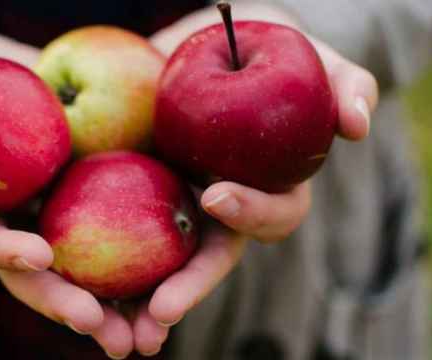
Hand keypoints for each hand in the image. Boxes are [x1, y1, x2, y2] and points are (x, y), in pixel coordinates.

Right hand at [0, 24, 117, 352]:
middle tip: (96, 324)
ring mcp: (54, 217)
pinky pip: (116, 238)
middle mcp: (13, 225)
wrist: (3, 65)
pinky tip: (170, 288)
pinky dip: (140, 266)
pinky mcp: (91, 203)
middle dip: (62, 302)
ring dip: (109, 307)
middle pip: (35, 275)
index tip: (39, 254)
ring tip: (142, 336)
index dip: (4, 252)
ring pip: (80, 271)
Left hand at [121, 4, 378, 356]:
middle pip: (209, 260)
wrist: (195, 46)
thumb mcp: (300, 53)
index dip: (251, 211)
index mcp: (264, 183)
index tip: (214, 194)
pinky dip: (100, 270)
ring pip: (164, 267)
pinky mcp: (131, 196)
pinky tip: (74, 287)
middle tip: (161, 311)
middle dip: (189, 289)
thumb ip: (340, 82)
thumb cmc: (254, 47)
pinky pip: (117, 238)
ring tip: (120, 335)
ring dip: (143, 304)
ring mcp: (175, 205)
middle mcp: (220, 207)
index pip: (270, 213)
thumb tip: (357, 126)